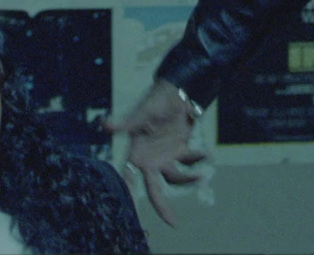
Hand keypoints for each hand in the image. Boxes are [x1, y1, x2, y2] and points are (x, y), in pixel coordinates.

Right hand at [104, 80, 207, 226]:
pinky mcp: (180, 150)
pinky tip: (208, 154)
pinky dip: (199, 159)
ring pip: (176, 178)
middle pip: (154, 188)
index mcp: (136, 152)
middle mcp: (149, 158)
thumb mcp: (144, 111)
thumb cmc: (157, 98)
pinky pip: (190, 162)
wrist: (178, 89)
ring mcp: (165, 155)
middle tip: (174, 224)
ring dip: (190, 177)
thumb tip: (105, 124)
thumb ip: (127, 122)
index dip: (131, 196)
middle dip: (163, 207)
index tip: (133, 215)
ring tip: (204, 171)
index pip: (130, 179)